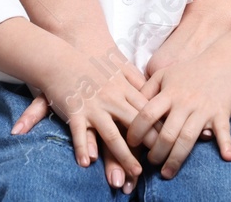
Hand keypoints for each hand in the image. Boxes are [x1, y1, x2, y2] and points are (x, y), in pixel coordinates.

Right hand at [20, 48, 147, 189]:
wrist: (59, 58)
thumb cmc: (90, 63)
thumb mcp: (117, 65)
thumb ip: (135, 79)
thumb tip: (153, 90)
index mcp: (123, 88)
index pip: (146, 109)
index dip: (159, 124)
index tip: (171, 139)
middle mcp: (111, 98)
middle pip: (135, 124)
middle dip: (149, 143)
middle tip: (161, 161)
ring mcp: (93, 106)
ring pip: (112, 134)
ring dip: (124, 155)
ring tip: (135, 172)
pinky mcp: (74, 111)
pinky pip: (80, 133)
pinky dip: (83, 148)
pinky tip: (88, 163)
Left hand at [126, 46, 230, 177]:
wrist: (223, 60)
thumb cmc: (191, 70)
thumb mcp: (165, 74)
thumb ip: (147, 89)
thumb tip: (130, 105)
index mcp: (169, 93)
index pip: (147, 113)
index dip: (136, 130)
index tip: (131, 144)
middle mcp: (184, 102)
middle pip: (167, 133)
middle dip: (156, 153)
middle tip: (151, 164)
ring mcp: (203, 109)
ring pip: (188, 138)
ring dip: (177, 158)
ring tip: (167, 172)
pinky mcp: (221, 112)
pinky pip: (223, 131)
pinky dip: (226, 144)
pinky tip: (227, 158)